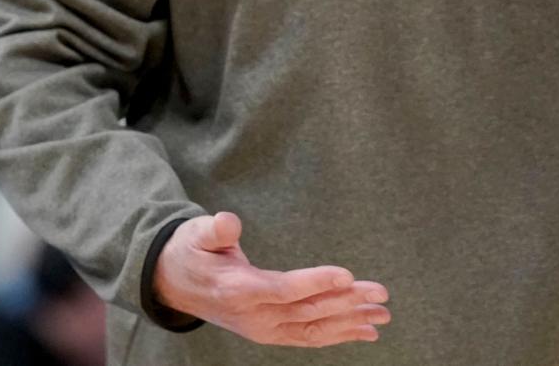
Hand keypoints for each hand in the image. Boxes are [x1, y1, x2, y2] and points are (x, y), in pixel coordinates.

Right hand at [152, 212, 389, 346]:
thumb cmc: (192, 252)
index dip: (317, 283)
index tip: (348, 275)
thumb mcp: (196, 234)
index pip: (285, 289)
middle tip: (382, 294)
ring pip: (314, 329)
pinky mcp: (272, 332)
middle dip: (348, 304)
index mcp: (239, 290)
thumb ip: (214, 230)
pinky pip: (309, 337)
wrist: (175, 284)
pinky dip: (338, 335)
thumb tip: (227, 222)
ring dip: (351, 323)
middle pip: (308, 311)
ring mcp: (265, 329)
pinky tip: (365, 331)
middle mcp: (255, 316)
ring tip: (383, 317)